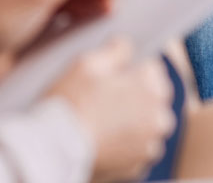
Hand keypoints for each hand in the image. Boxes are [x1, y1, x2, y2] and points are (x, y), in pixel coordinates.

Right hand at [48, 38, 174, 182]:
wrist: (54, 147)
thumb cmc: (71, 101)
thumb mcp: (88, 62)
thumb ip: (115, 50)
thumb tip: (125, 45)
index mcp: (151, 87)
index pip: (153, 67)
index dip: (132, 67)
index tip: (114, 72)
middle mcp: (158, 118)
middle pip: (154, 97)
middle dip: (137, 93)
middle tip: (106, 94)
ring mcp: (148, 146)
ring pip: (147, 124)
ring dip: (134, 119)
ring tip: (103, 118)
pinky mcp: (137, 167)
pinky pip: (137, 147)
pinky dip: (126, 142)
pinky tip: (103, 136)